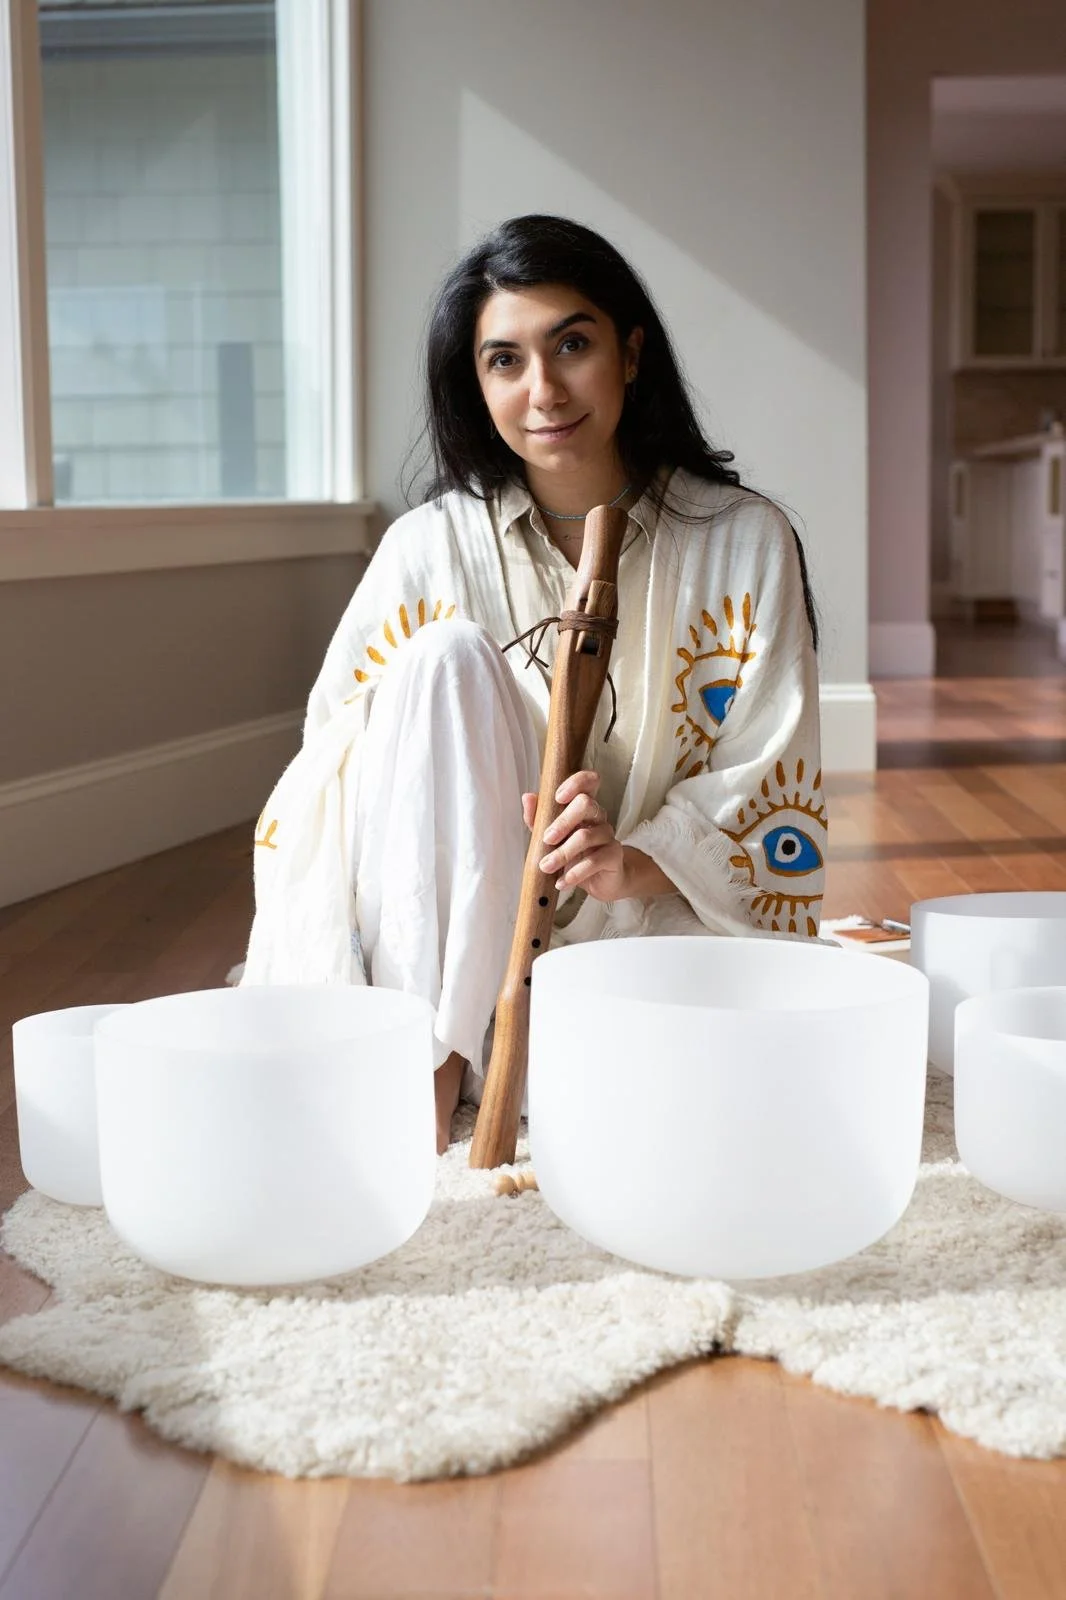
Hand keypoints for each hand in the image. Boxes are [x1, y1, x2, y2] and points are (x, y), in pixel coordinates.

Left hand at [521, 770, 627, 903]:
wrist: (600, 881)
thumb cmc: (574, 855)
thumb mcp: (550, 837)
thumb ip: (538, 818)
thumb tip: (527, 797)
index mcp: (583, 807)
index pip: (588, 782)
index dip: (576, 782)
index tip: (558, 797)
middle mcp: (598, 817)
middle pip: (586, 804)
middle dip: (562, 821)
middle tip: (546, 839)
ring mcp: (608, 835)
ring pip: (586, 836)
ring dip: (562, 853)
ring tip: (546, 867)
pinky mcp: (614, 855)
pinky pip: (594, 861)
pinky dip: (575, 873)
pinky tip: (562, 882)